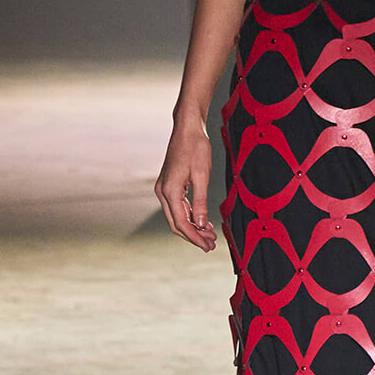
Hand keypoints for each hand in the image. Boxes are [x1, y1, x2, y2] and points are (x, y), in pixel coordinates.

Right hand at [154, 114, 216, 249]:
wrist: (187, 128)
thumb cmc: (196, 148)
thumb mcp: (202, 175)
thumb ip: (201, 201)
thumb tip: (201, 224)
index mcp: (170, 191)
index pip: (181, 223)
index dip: (195, 238)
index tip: (208, 246)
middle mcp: (163, 192)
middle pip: (177, 224)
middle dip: (194, 236)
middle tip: (211, 245)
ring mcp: (164, 189)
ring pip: (177, 216)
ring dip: (193, 227)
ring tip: (210, 236)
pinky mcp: (169, 185)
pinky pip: (178, 207)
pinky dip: (190, 216)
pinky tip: (202, 222)